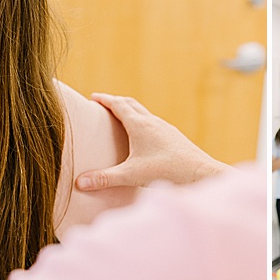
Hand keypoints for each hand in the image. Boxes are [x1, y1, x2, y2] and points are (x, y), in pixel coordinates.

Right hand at [75, 93, 230, 190]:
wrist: (200, 172)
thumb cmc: (167, 171)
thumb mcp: (131, 175)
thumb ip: (105, 178)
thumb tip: (79, 182)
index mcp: (140, 125)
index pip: (118, 105)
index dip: (104, 100)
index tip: (93, 97)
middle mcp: (153, 122)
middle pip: (131, 104)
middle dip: (115, 101)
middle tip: (103, 103)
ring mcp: (165, 128)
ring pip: (144, 113)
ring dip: (131, 111)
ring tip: (121, 117)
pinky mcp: (174, 137)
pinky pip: (155, 123)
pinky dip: (143, 122)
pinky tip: (144, 136)